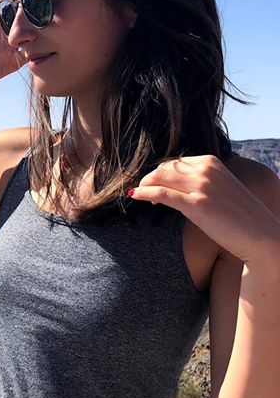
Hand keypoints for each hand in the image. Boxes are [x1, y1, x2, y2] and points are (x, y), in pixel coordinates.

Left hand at [130, 155, 279, 265]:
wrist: (261, 235)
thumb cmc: (239, 215)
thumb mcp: (220, 188)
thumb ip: (199, 181)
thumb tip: (172, 184)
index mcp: (211, 162)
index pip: (174, 162)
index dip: (161, 173)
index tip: (155, 184)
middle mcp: (206, 170)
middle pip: (164, 168)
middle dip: (150, 179)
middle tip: (144, 191)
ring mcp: (202, 187)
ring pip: (160, 178)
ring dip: (146, 186)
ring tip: (142, 196)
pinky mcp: (197, 205)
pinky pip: (161, 194)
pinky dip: (144, 193)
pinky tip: (135, 196)